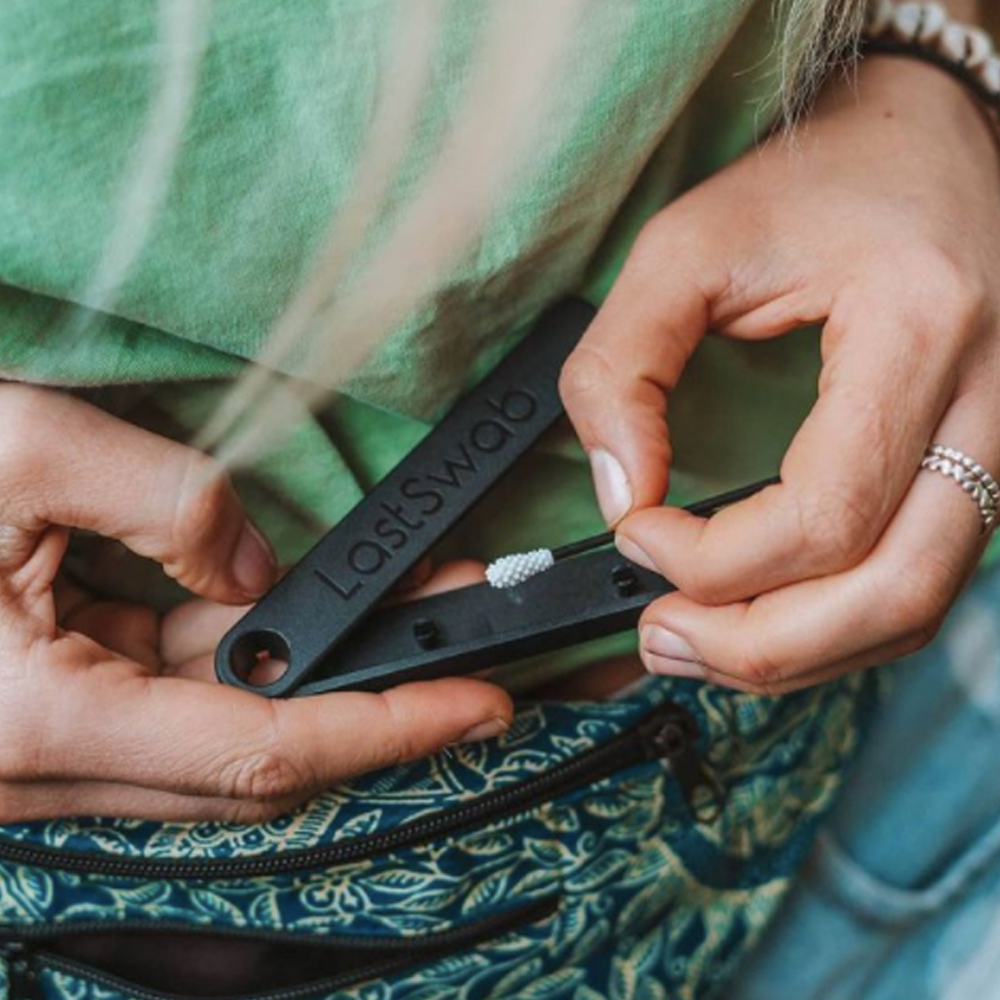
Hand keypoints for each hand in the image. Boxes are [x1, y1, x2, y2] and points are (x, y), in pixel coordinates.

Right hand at [0, 386, 511, 821]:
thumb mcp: (15, 448)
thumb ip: (161, 503)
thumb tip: (252, 571)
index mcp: (37, 722)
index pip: (263, 748)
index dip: (386, 727)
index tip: (478, 703)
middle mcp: (47, 762)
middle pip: (257, 750)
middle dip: (373, 690)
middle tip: (461, 631)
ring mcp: (50, 745)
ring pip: (221, 718)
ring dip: (314, 660)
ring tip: (402, 595)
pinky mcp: (53, 710)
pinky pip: (171, 688)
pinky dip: (244, 646)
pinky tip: (295, 598)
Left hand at [561, 57, 999, 693]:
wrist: (922, 145)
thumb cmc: (813, 184)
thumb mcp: (684, 248)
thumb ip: (621, 368)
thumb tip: (620, 493)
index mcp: (921, 333)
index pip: (826, 512)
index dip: (714, 557)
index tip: (635, 531)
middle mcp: (987, 404)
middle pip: (892, 592)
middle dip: (760, 644)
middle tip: (659, 635)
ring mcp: (998, 443)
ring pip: (913, 607)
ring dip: (797, 652)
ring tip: (693, 640)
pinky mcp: (976, 466)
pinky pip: (917, 583)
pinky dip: (833, 624)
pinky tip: (758, 617)